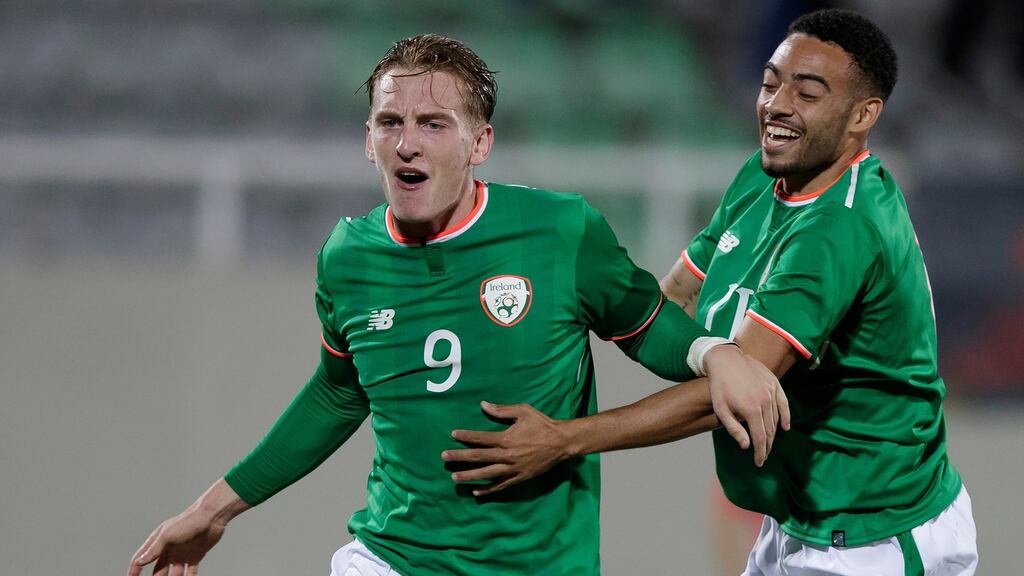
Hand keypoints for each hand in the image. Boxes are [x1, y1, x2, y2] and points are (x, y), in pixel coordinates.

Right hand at [128, 479, 246, 575]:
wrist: (212, 517)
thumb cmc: (188, 522)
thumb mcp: (167, 535)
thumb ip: (154, 550)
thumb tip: (139, 562)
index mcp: (158, 542)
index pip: (141, 558)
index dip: (134, 571)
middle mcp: (168, 549)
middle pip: (158, 570)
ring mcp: (181, 554)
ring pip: (173, 574)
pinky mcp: (195, 556)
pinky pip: (189, 573)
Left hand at [443, 401, 573, 496]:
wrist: (561, 443)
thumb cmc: (542, 424)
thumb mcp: (523, 411)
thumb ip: (502, 410)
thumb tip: (483, 405)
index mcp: (506, 439)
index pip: (480, 438)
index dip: (466, 436)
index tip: (453, 434)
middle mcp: (507, 456)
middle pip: (479, 457)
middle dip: (460, 457)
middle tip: (444, 457)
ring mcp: (513, 469)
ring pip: (487, 474)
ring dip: (469, 476)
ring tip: (454, 477)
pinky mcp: (519, 477)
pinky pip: (501, 485)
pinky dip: (488, 490)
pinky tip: (476, 492)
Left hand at [704, 344, 789, 466]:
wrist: (725, 359)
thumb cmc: (719, 386)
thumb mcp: (721, 409)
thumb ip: (734, 429)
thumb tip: (747, 446)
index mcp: (751, 410)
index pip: (760, 438)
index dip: (760, 452)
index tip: (758, 462)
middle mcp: (765, 401)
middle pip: (770, 430)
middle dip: (766, 446)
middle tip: (763, 456)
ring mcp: (772, 391)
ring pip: (776, 418)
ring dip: (773, 433)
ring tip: (767, 443)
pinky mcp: (774, 383)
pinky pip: (784, 403)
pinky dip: (786, 416)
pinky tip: (785, 427)